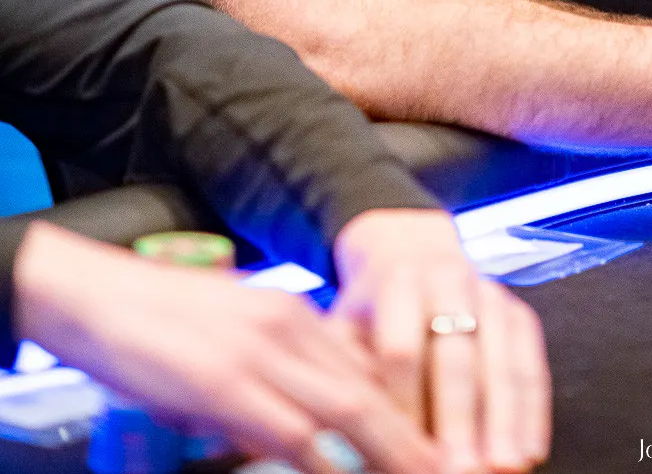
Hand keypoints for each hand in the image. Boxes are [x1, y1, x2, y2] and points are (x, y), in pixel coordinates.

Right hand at [13, 222, 442, 473]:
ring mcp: (262, 356)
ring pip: (348, 409)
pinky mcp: (227, 385)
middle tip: (452, 468)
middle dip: (416, 435)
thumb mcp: (233, 339)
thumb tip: (306, 423)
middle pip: (372, 388)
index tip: (438, 440)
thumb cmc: (159, 325)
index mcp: (295, 315)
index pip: (369, 365)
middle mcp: (291, 328)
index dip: (407, 408)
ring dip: (392, 452)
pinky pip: (295, 432)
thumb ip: (276, 370)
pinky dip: (330, 462)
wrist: (99, 296)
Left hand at [333, 209, 550, 473]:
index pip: (402, 350)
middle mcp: (450, 281)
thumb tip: (353, 436)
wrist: (410, 251)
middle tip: (461, 472)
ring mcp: (490, 295)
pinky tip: (532, 451)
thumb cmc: (370, 310)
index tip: (404, 454)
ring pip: (501, 363)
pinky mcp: (519, 312)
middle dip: (460, 421)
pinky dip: (534, 412)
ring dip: (504, 423)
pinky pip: (532, 366)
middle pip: (456, 359)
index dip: (404, 406)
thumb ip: (350, 375)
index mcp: (398, 282)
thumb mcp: (344, 328)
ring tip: (503, 471)